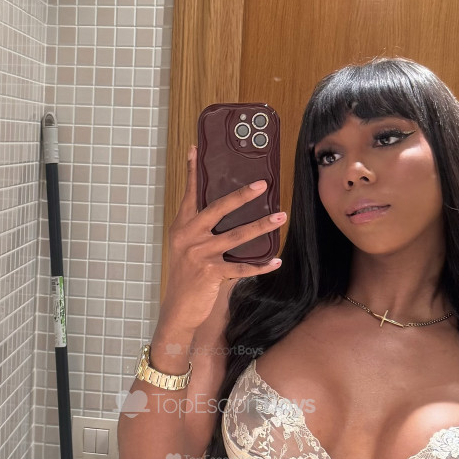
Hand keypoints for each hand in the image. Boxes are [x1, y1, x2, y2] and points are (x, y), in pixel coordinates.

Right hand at [161, 146, 285, 334]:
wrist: (178, 309)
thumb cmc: (186, 278)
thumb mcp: (186, 249)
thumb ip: (200, 231)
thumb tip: (228, 216)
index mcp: (182, 227)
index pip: (189, 195)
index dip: (193, 172)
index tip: (196, 149)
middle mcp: (189, 236)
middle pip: (218, 209)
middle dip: (241, 196)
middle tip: (262, 185)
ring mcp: (199, 254)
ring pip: (236, 236)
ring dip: (261, 226)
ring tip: (280, 217)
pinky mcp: (210, 273)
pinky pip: (241, 267)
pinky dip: (260, 266)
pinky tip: (275, 261)